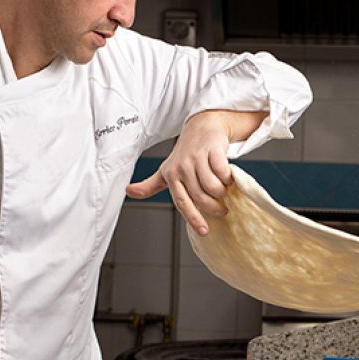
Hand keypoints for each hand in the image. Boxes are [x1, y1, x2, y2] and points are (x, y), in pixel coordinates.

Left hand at [125, 110, 264, 235]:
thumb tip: (129, 192)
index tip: (205, 232)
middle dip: (214, 208)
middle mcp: (182, 167)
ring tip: (225, 190)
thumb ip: (150, 185)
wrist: (201, 127)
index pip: (182, 202)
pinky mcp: (212, 150)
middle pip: (200, 197)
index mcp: (170, 175)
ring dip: (223, 192)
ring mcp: (197, 158)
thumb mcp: (166, 169)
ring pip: (214, 187)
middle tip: (222, 210)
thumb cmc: (184, 153)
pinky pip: (223, 173)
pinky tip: (229, 177)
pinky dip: (229, 178)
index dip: (193, 219)